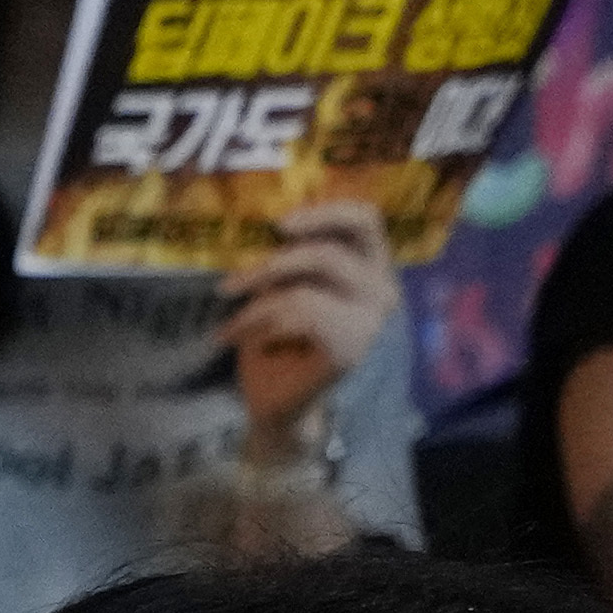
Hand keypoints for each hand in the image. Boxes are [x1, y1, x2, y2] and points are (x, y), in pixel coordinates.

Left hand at [214, 198, 396, 445]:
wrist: (274, 399)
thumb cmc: (276, 337)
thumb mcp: (279, 284)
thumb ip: (288, 251)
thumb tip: (268, 217)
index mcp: (370, 264)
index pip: (365, 218)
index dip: (324, 213)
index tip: (278, 223)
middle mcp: (383, 288)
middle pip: (330, 252)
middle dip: (272, 264)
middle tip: (229, 284)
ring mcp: (372, 320)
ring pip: (306, 288)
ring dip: (257, 306)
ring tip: (232, 326)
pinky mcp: (352, 348)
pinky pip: (301, 317)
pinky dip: (263, 327)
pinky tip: (249, 342)